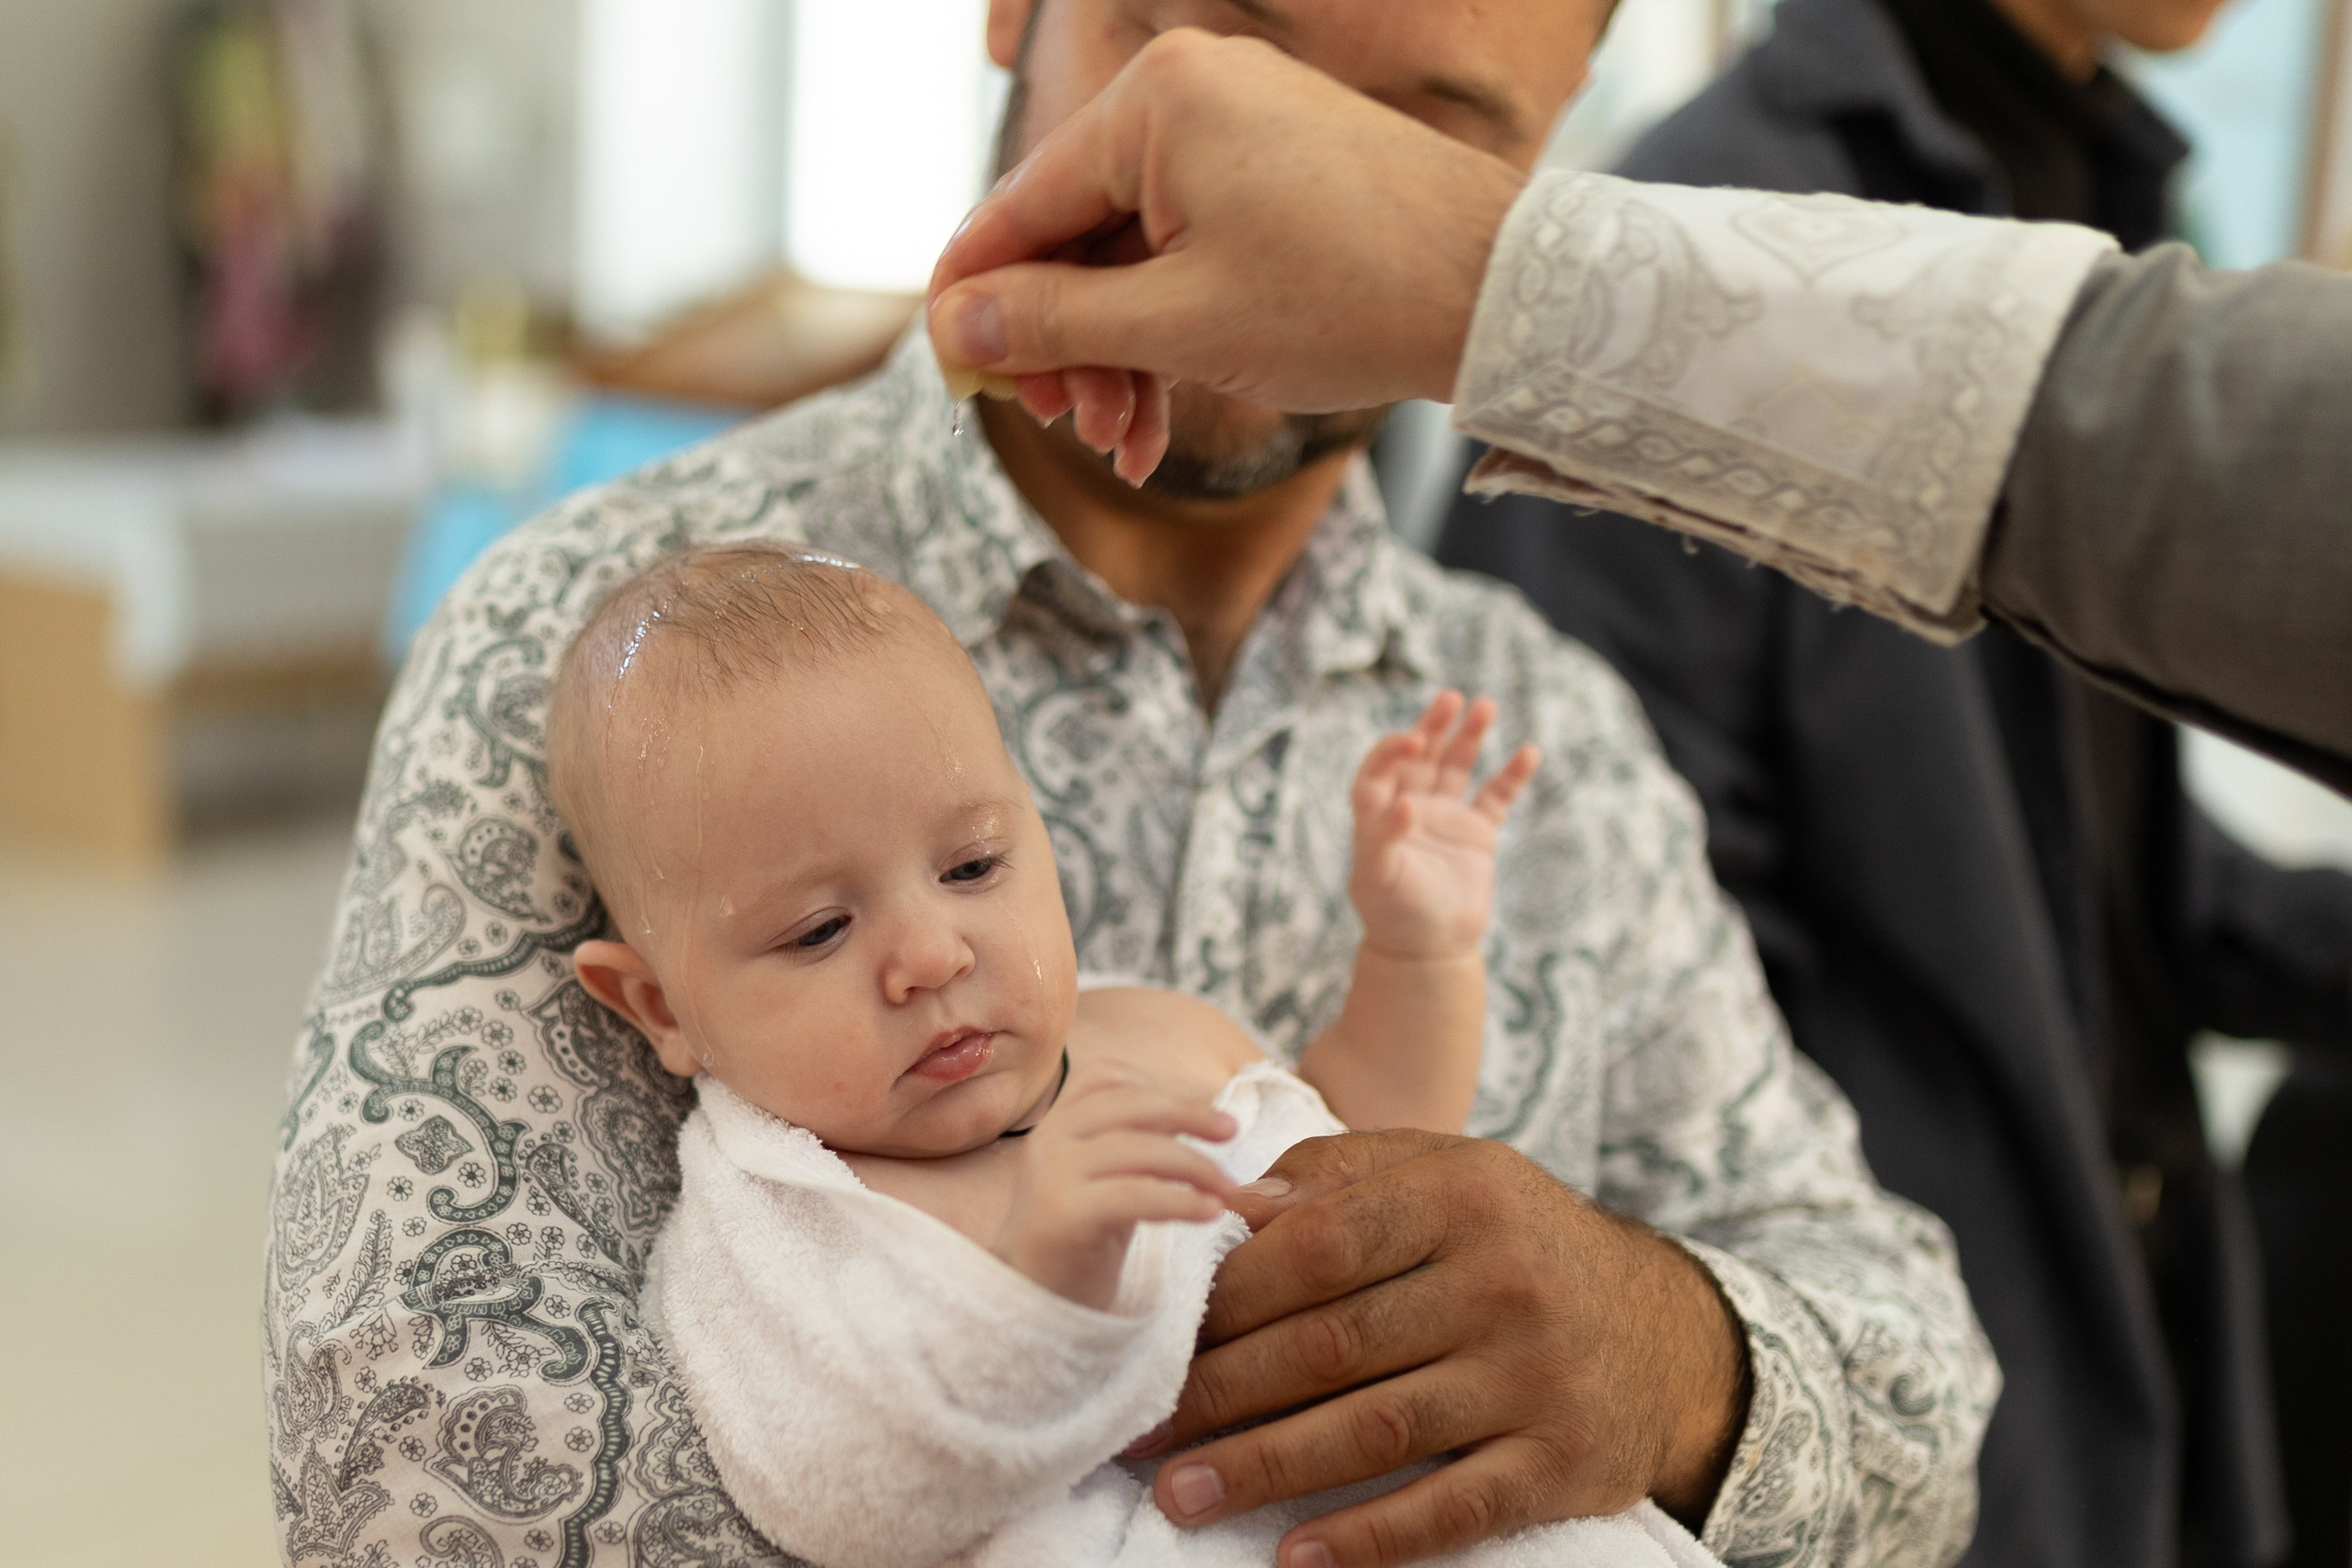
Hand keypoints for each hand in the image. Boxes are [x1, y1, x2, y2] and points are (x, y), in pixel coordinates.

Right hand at [927, 29, 1525, 480]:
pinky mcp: (1276, 174)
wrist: (1501, 294)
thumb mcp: (1176, 325)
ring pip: (1131, 257)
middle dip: (1065, 348)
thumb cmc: (1349, 298)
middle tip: (1069, 429)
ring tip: (1126, 446)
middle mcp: (1190, 95)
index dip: (974, 301)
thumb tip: (953, 332)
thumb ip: (1051, 324)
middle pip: (1073, 236)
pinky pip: (1188, 252)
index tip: (953, 376)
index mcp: (1154, 103)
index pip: (1018, 206)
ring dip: (1118, 358)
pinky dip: (1170, 333)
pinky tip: (1161, 419)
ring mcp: (1238, 131)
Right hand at [994, 1060, 1239, 1310]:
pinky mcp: (1063, 1216)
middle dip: (1189, 1114)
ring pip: (1137, 1150)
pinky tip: (1209, 1212)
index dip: (1158, 1088)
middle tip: (1232, 1131)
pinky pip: (1133, 1195)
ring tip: (1229, 1190)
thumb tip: (1201, 1116)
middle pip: (1129, 1106)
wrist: (1031, 1306)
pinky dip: (1180, 1199)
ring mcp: (1052, 1176)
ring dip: (1196, 1165)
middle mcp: (1048, 1140)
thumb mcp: (1106, 1179)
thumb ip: (1137, 1144)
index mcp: (1056, 1124)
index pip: (1105, 1077)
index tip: (1201, 1114)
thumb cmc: (1080, 1241)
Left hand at [1129, 1132, 1748, 1567]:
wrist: (1665, 1333)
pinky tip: (1295, 1557)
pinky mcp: (1560, 1463)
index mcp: (1461, 1196)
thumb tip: (1235, 1205)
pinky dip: (1370, 1539)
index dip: (1227, 1299)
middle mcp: (1502, 1281)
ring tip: (1180, 1496)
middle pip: (1331, 1344)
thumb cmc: (1514, 1243)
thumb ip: (1339, 1173)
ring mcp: (1535, 1376)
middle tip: (1139, 1432)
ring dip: (1265, 1469)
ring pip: (1375, 1430)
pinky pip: (1451, 1508)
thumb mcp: (1446, 1173)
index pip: (1317, 1247)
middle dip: (1220, 1394)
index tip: (1156, 1340)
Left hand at [1351, 693, 1538, 959]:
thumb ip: (1384, 840)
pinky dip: (1511, 775)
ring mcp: (1445, 817)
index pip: (1380, 768)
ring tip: (1485, 706)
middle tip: (1451, 698)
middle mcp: (1410, 807)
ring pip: (1457, 766)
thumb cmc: (1393, 915)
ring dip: (1469, 736)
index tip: (1412, 740)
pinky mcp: (1476, 834)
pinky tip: (1528, 753)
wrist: (1429, 950)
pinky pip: (1495, 796)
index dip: (1392, 749)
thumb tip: (1403, 805)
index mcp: (1377, 814)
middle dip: (1433, 726)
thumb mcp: (1378, 879)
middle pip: (1420, 755)